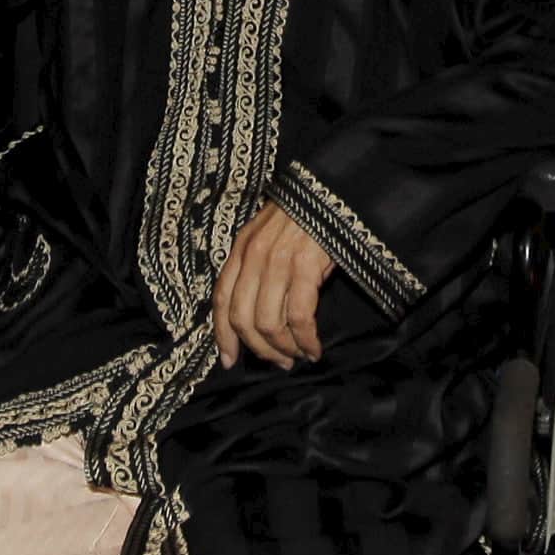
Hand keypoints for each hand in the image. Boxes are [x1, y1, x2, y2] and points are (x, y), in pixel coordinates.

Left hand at [213, 203, 334, 370]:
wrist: (334, 191)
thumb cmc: (305, 217)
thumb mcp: (268, 234)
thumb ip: (256, 266)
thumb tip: (256, 313)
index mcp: (241, 248)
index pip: (221, 299)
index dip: (222, 335)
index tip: (229, 360)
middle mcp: (253, 256)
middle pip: (243, 318)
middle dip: (259, 349)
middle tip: (278, 363)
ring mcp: (278, 261)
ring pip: (268, 322)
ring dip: (284, 349)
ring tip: (298, 357)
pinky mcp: (305, 266)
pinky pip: (299, 316)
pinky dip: (306, 340)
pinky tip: (314, 348)